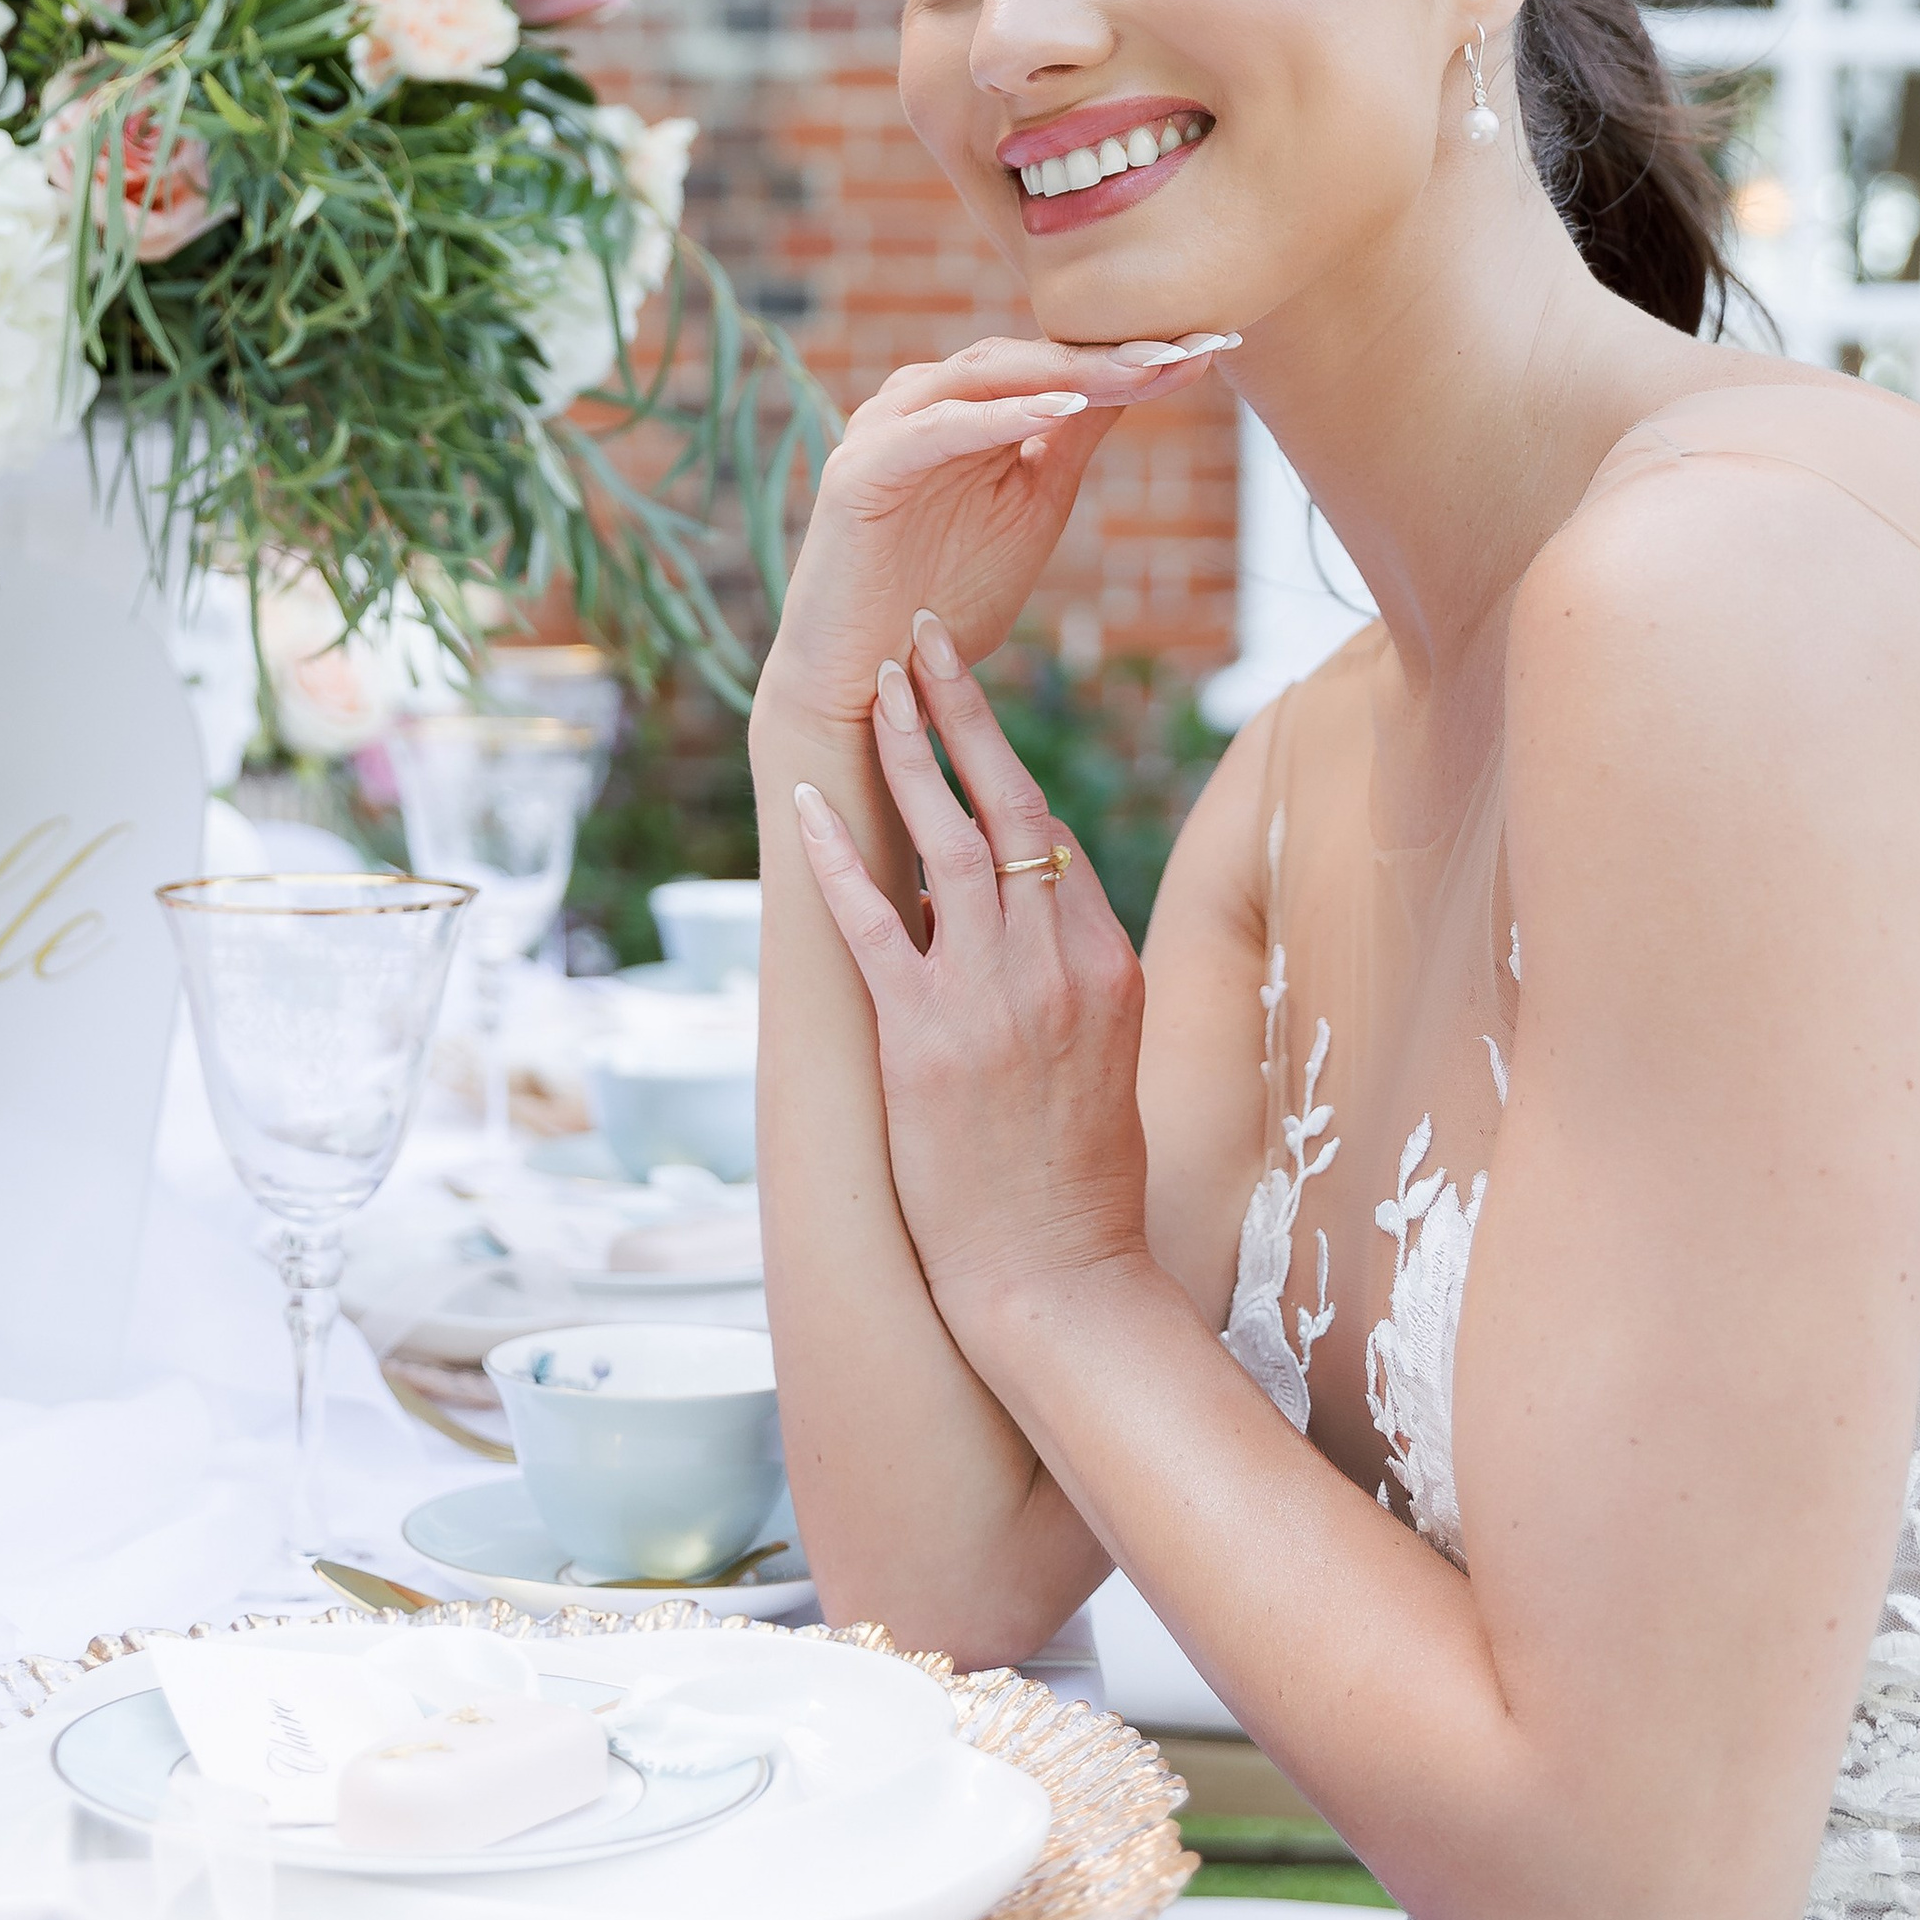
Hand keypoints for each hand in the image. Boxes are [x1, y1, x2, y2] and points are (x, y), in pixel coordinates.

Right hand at [756, 334, 1234, 734]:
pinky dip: (998, 414)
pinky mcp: (859, 470)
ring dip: (1064, 370)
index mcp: (964, 407)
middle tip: (1188, 345)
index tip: (1212, 349)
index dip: (1130, 354)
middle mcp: (922, 402)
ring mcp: (885, 429)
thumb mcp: (1033, 505)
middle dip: (1109, 351)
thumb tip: (1144, 374)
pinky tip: (1059, 410)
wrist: (871, 685)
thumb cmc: (948, 598)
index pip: (1054, 362)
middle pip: (1025, 355)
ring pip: (982, 375)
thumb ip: (1072, 438)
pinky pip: (935, 428)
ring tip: (1140, 370)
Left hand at [789, 607, 1154, 1341]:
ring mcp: (991, 998)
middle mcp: (1059, 965)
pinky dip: (838, 856)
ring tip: (878, 688)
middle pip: (1011, 809)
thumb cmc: (1084, 1186)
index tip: (967, 724)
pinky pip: (874, 923)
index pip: (1057, 845)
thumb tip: (1026, 930)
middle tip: (923, 642)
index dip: (1006, 782)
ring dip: (909, 754)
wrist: (1061, 1277)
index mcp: (1110, 967)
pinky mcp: (923, 1038)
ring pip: (950, 841)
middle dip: (962, 716)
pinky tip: (808, 803)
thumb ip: (1074, 983)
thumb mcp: (1109, 1063)